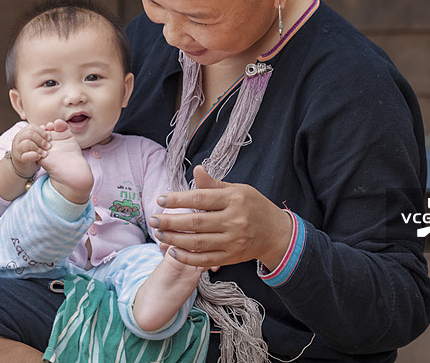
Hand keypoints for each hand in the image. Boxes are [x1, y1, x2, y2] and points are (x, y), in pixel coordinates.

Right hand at [9, 123, 51, 177]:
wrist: (24, 167)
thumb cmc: (32, 152)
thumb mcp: (36, 142)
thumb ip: (40, 134)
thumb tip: (46, 126)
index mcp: (23, 133)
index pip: (32, 127)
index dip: (42, 132)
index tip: (49, 138)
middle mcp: (18, 139)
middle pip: (30, 133)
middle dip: (41, 140)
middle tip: (49, 146)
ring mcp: (17, 149)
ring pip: (27, 143)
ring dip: (38, 148)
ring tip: (45, 153)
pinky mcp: (19, 159)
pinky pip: (25, 155)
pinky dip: (34, 155)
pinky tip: (39, 157)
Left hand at [149, 165, 292, 269]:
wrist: (276, 233)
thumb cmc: (253, 206)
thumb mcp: (237, 190)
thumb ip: (213, 184)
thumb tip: (196, 170)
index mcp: (234, 199)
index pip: (200, 198)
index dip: (178, 199)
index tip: (161, 199)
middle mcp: (234, 220)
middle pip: (195, 222)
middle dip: (170, 221)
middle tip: (153, 219)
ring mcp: (233, 241)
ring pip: (197, 242)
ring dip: (174, 238)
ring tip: (158, 232)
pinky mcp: (231, 257)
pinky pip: (204, 259)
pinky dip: (186, 257)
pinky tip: (172, 250)